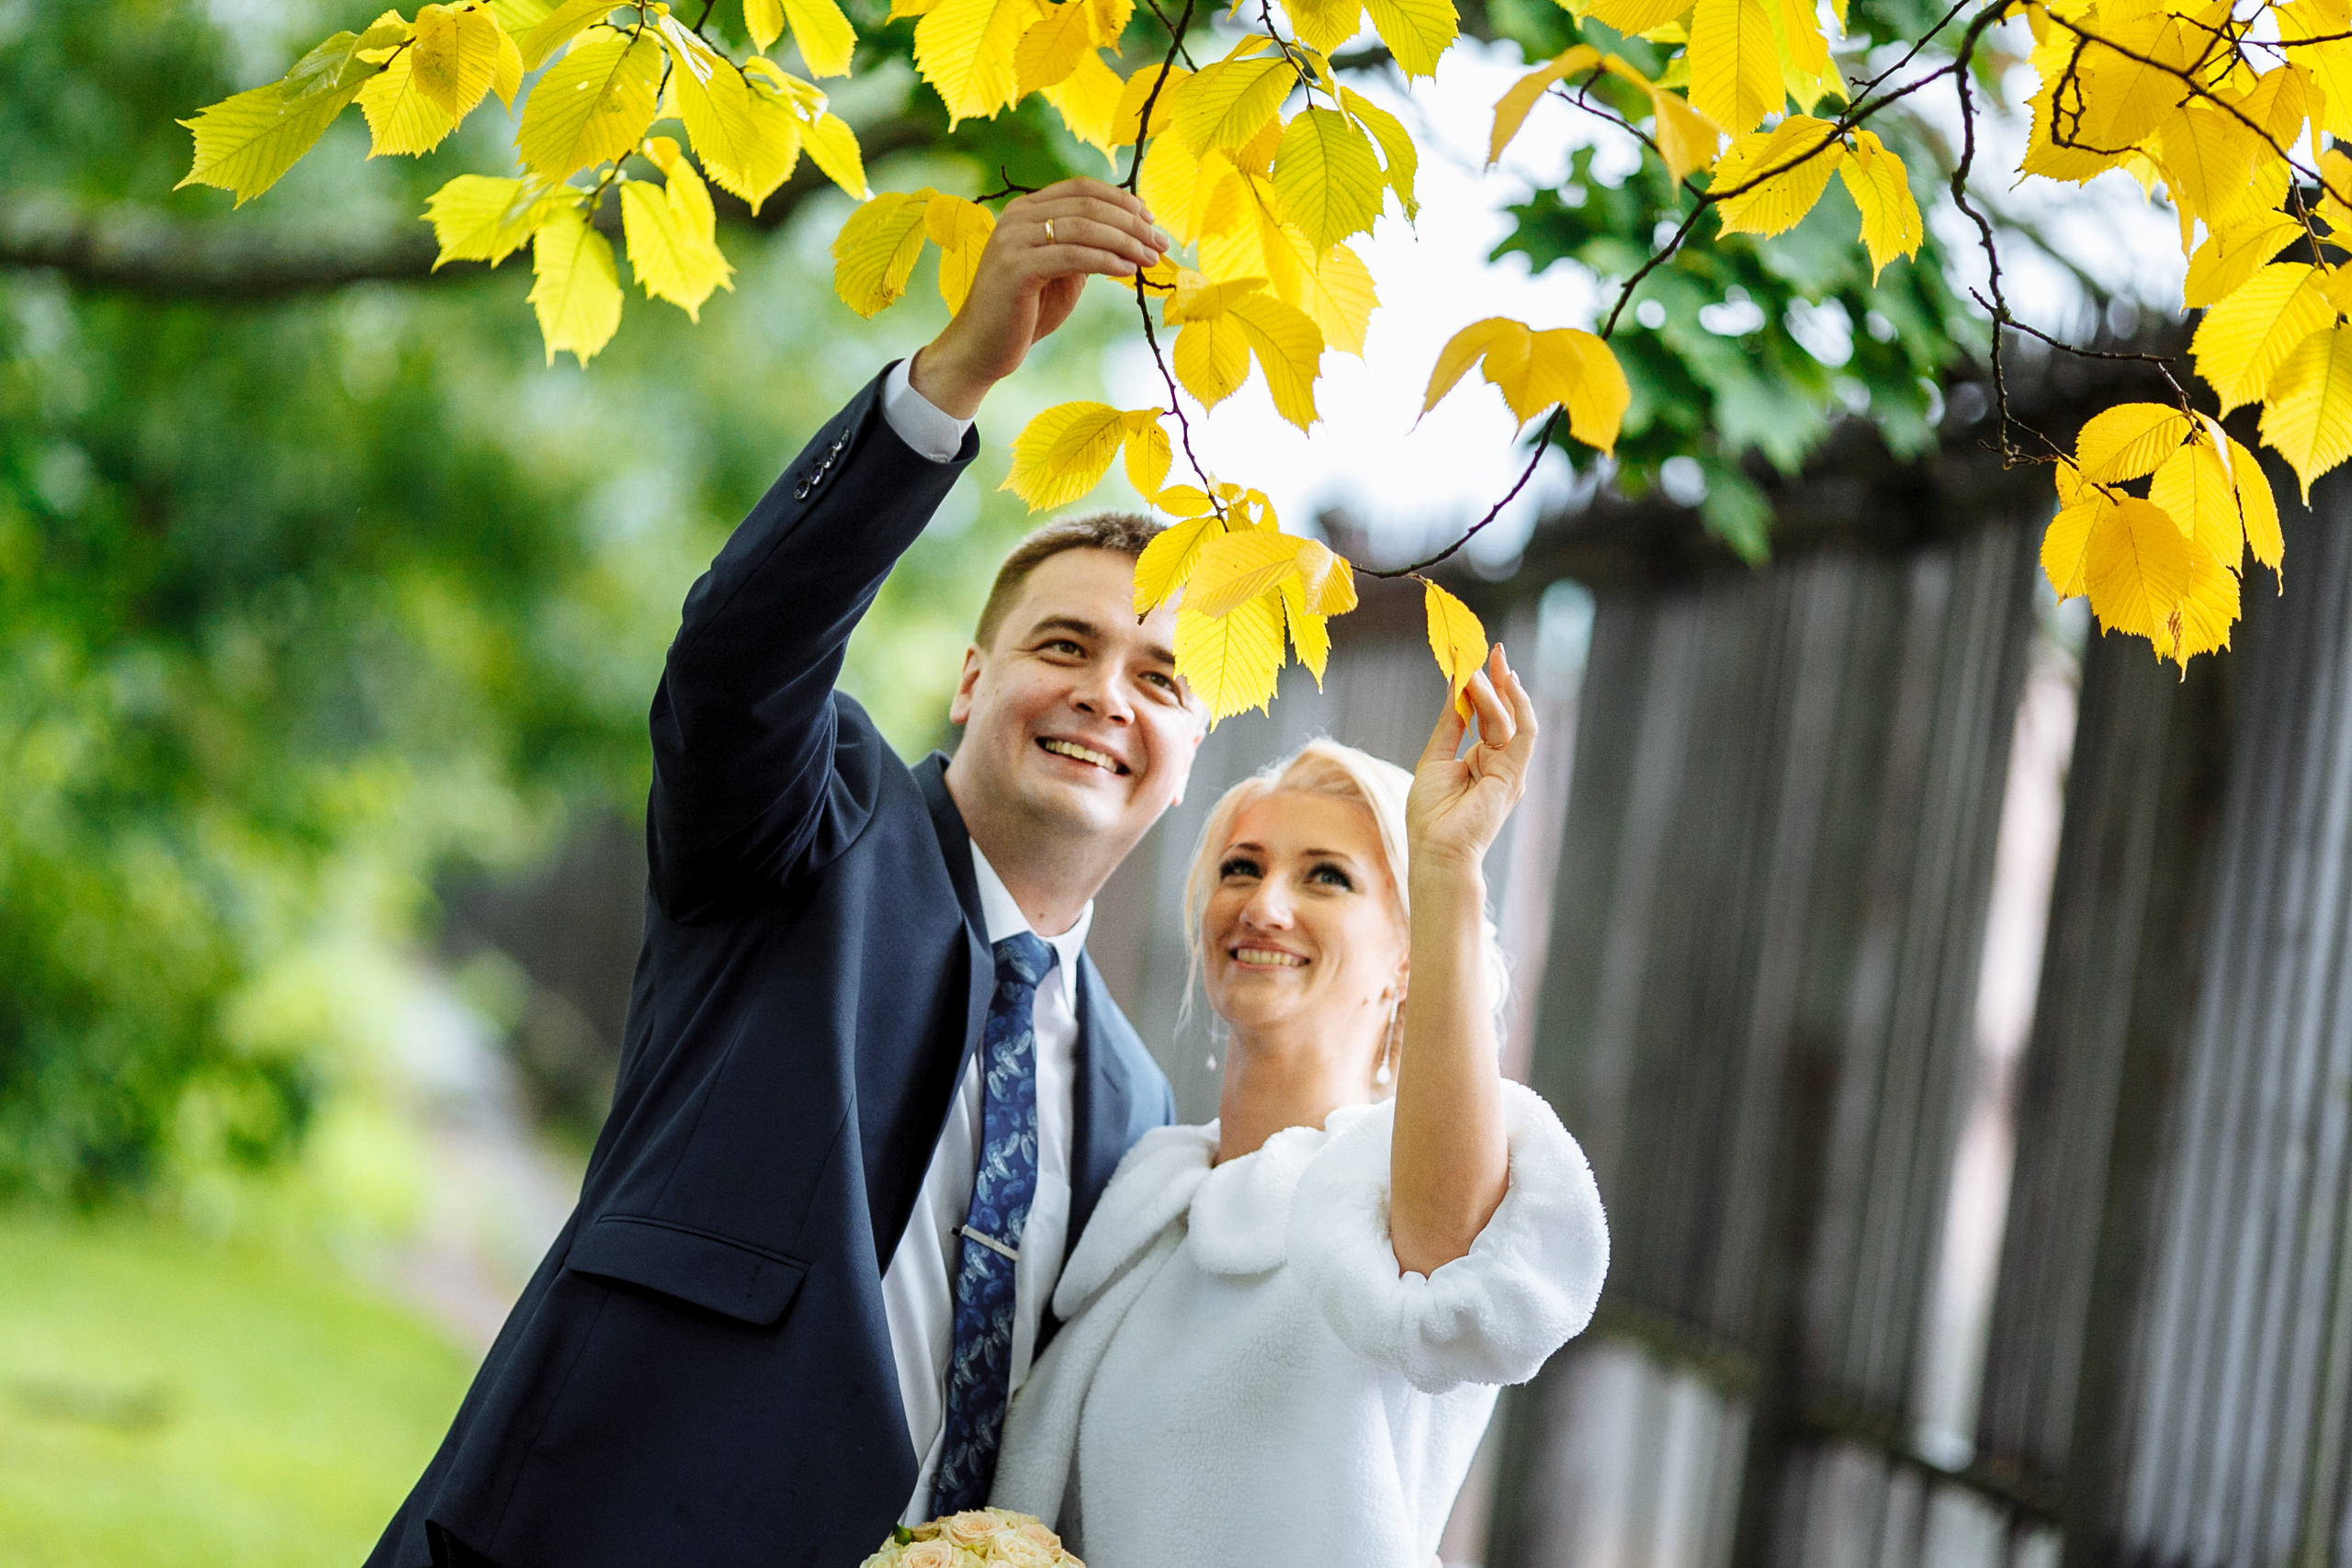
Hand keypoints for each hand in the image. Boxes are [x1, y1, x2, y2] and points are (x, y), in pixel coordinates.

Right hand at [908, 178, 1171, 418]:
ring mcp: (1014, 240)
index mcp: (1027, 210)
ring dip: (1125, 242)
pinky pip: (1072, 256)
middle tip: (1160, 243)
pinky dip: (1105, 260)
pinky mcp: (1016, 268)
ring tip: (1150, 259)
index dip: (1121, 199)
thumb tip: (1131, 234)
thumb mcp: (1062, 273)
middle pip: (1087, 205)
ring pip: (1083, 227)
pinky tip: (1127, 270)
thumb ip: (1086, 248)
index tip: (1151, 219)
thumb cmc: (1025, 313)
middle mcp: (1017, 217)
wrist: (983, 348)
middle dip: (1131, 223)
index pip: (1082, 188)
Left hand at [1405, 645, 1537, 876]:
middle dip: (1499, 680)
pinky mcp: (1514, 774)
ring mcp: (1510, 769)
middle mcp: (1501, 763)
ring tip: (1476, 668)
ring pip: (1509, 719)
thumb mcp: (1435, 757)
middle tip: (1492, 651)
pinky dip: (1514, 706)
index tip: (1477, 660)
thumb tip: (1455, 686)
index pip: (1489, 716)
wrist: (1435, 849)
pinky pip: (1522, 732)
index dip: (1486, 688)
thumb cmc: (1430, 813)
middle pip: (1503, 713)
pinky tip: (1504, 684)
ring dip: (1494, 691)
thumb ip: (1450, 723)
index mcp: (1484, 761)